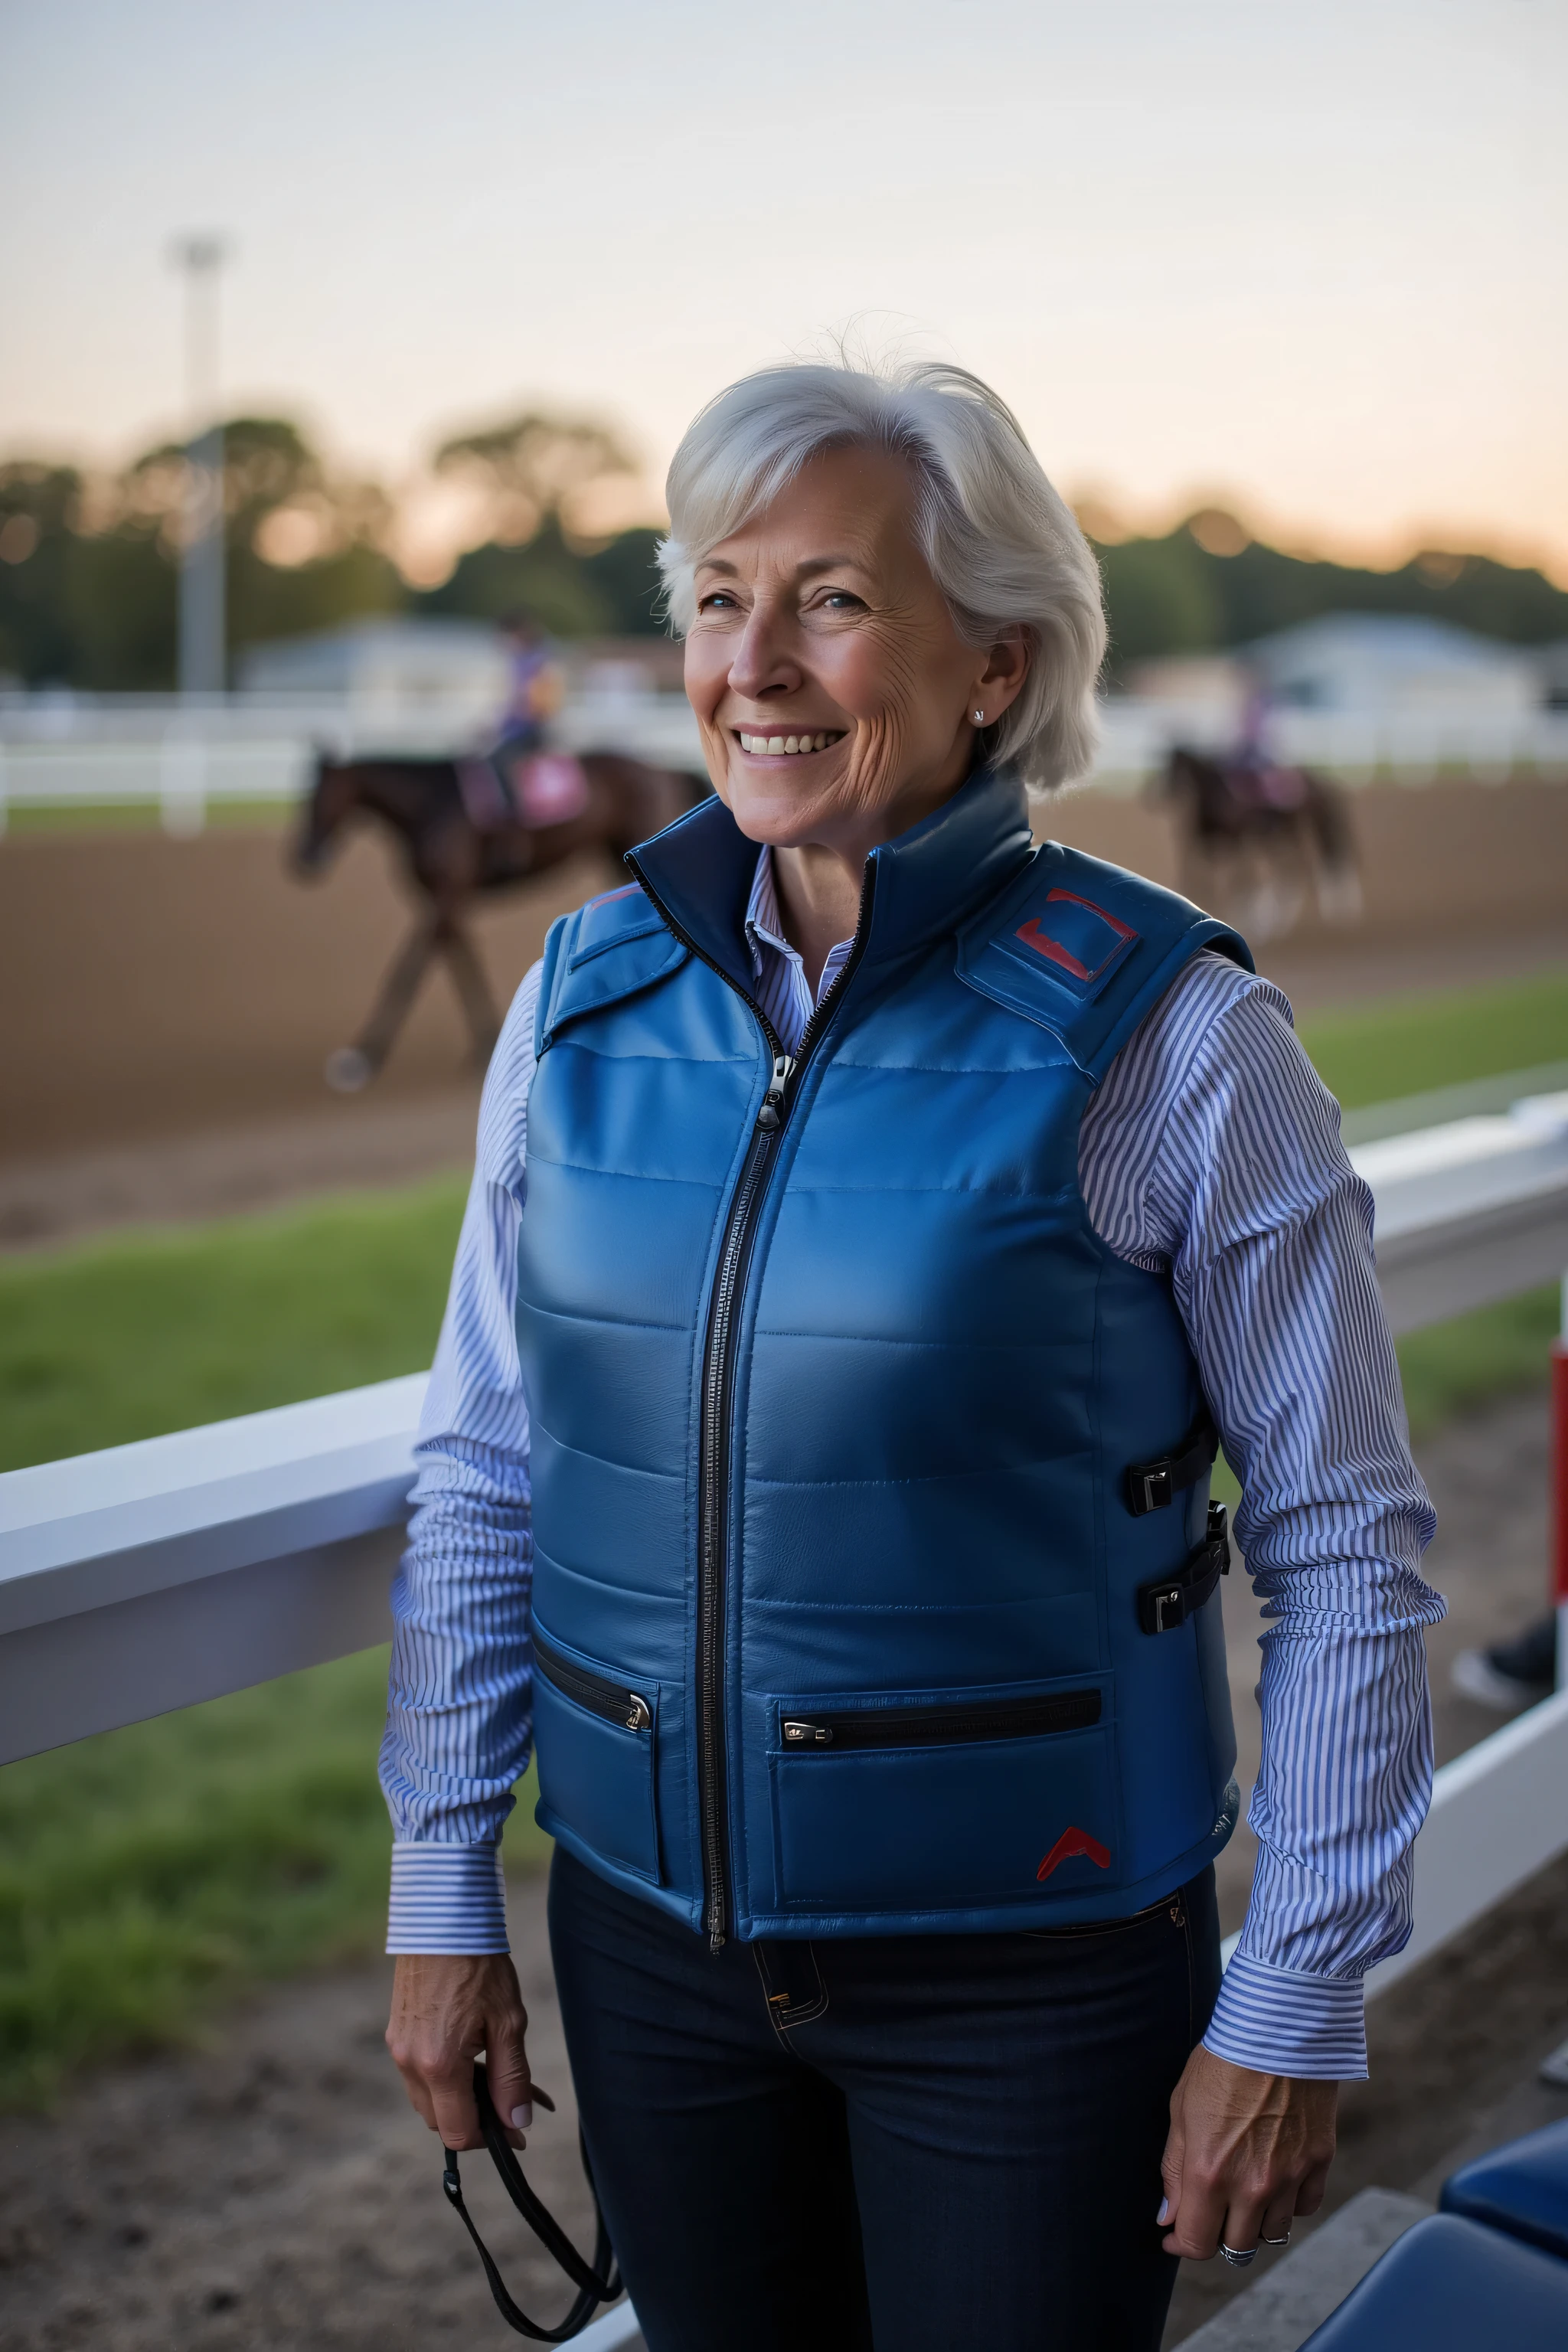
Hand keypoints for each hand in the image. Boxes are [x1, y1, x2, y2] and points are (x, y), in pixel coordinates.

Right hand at [386, 1952, 533, 2151]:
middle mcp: (410, 2063)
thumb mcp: (508, 2023)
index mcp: (438, 2066)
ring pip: (428, 2099)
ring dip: (459, 2099)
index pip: (457, 2132)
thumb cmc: (480, 1965)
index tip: (517, 2129)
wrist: (443, 1919)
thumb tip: (517, 2123)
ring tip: (494, 2072)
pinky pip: (418, 2073)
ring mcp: (399, 2048)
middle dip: (475, 2119)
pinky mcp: (396, 2032)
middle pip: (440, 2121)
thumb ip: (511, 2079)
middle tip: (511, 2099)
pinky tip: (470, 2053)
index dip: (490, 2139)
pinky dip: (444, 2077)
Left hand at [1159, 2046, 1337, 2259]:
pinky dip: (1289, 2204)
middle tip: (1211, 2209)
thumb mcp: (1181, 2109)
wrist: (1277, 2030)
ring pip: (1273, 2234)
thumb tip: (1168, 2217)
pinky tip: (1276, 2180)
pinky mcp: (1318, 2163)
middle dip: (1218, 2233)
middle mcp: (1252, 2186)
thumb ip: (1173, 2169)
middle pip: (1237, 2247)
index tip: (1175, 2235)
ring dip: (1255, 2223)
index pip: (1197, 2243)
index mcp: (1209, 2173)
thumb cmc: (1222, 2062)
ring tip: (1243, 2194)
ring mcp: (1289, 2177)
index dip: (1181, 2244)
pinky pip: (1304, 2208)